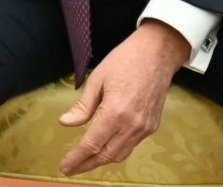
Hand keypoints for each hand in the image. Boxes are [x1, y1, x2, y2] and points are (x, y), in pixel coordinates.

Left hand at [57, 20, 188, 176]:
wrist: (157, 53)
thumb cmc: (125, 60)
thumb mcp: (97, 79)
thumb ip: (83, 106)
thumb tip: (65, 123)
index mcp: (116, 111)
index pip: (91, 143)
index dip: (76, 157)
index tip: (64, 166)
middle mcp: (133, 124)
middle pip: (106, 155)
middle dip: (87, 164)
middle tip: (70, 168)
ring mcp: (145, 127)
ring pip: (120, 154)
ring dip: (101, 160)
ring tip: (84, 161)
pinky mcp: (152, 126)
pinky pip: (131, 145)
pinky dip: (116, 150)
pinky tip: (105, 147)